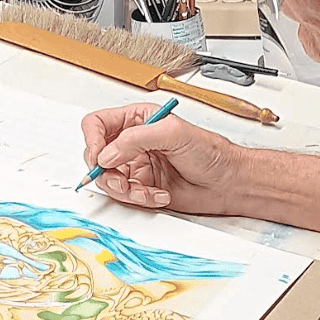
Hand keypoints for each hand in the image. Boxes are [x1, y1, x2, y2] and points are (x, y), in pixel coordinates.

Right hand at [80, 103, 248, 213]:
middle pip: (96, 155)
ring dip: (124, 189)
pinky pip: (125, 196)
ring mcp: (136, 165)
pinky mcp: (142, 187)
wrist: (227, 183)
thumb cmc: (211, 153)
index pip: (97, 124)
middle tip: (121, 179)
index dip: (92, 140)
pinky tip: (160, 195)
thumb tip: (107, 153)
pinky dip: (139, 199)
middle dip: (106, 171)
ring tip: (146, 190)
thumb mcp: (174, 134)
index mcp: (138, 119)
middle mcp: (134, 142)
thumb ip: (137, 139)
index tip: (99, 156)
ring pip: (108, 179)